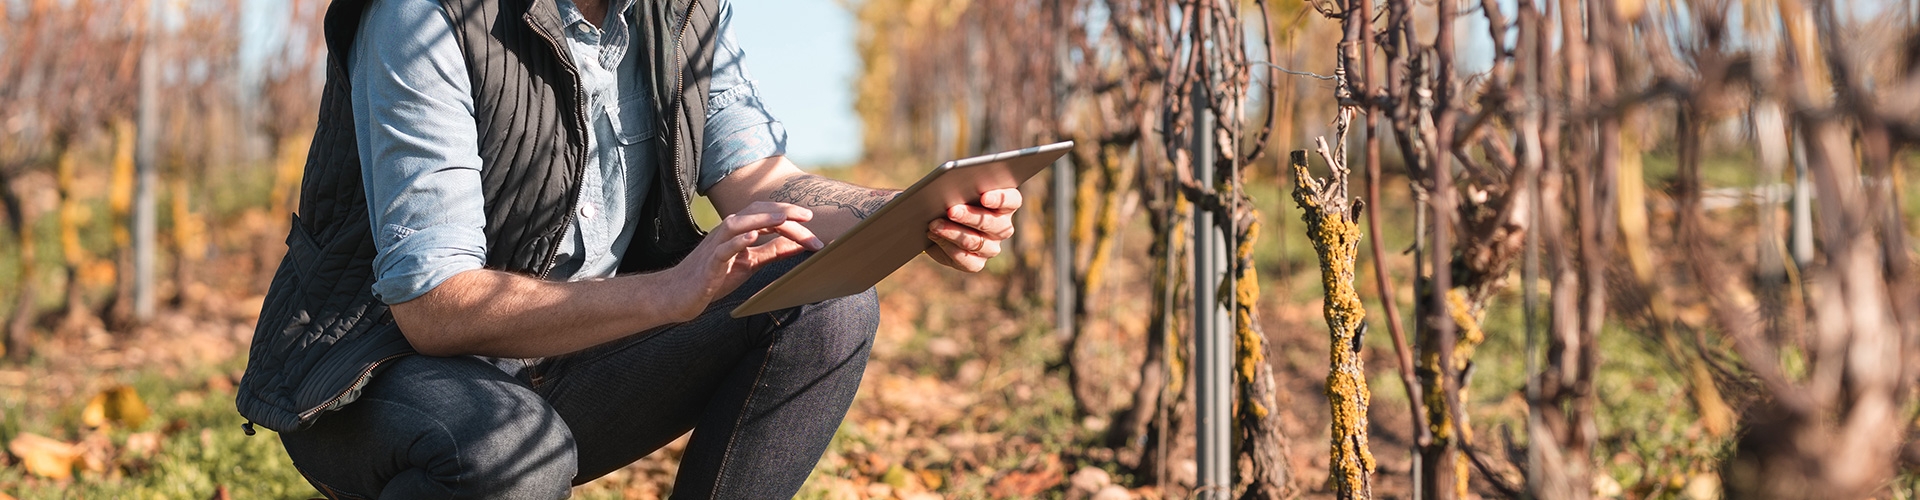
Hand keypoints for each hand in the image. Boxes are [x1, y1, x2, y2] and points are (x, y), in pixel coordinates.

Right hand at [666, 202, 822, 320]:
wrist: (681, 294)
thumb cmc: (716, 276)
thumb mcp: (750, 262)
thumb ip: (772, 251)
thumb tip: (799, 243)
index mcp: (739, 230)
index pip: (767, 215)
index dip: (789, 215)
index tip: (812, 221)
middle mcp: (727, 232)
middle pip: (756, 213)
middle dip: (782, 213)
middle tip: (808, 218)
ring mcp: (716, 246)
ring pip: (738, 224)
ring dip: (761, 219)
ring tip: (783, 218)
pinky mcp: (709, 264)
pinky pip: (722, 249)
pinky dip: (737, 241)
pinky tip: (752, 237)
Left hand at [926, 188, 1021, 271]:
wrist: (937, 221)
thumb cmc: (952, 198)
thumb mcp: (958, 189)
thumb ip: (961, 187)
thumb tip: (951, 189)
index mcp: (1005, 205)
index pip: (1012, 200)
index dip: (1000, 199)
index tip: (984, 197)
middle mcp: (1002, 227)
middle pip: (992, 223)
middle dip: (969, 216)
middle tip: (951, 210)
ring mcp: (991, 247)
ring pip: (975, 241)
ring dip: (952, 232)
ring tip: (934, 224)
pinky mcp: (977, 263)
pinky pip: (966, 259)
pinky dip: (948, 248)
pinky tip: (935, 237)